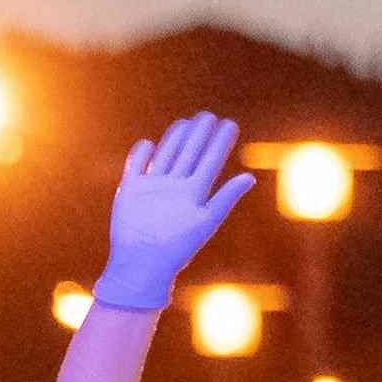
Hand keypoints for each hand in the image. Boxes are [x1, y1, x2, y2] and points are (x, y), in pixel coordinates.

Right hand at [89, 114, 254, 314]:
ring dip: (175, 138)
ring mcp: (152, 187)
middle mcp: (175, 187)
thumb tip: (250, 177)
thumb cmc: (176, 248)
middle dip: (198, 134)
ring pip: (166, 155)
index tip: (229, 124)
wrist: (141, 265)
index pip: (210, 161)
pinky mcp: (130, 191)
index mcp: (194, 193)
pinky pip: (136, 166)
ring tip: (186, 123)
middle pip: (188, 153)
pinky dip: (141, 153)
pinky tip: (148, 143)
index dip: (219, 142)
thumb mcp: (206, 222)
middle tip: (209, 116)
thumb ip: (225, 197)